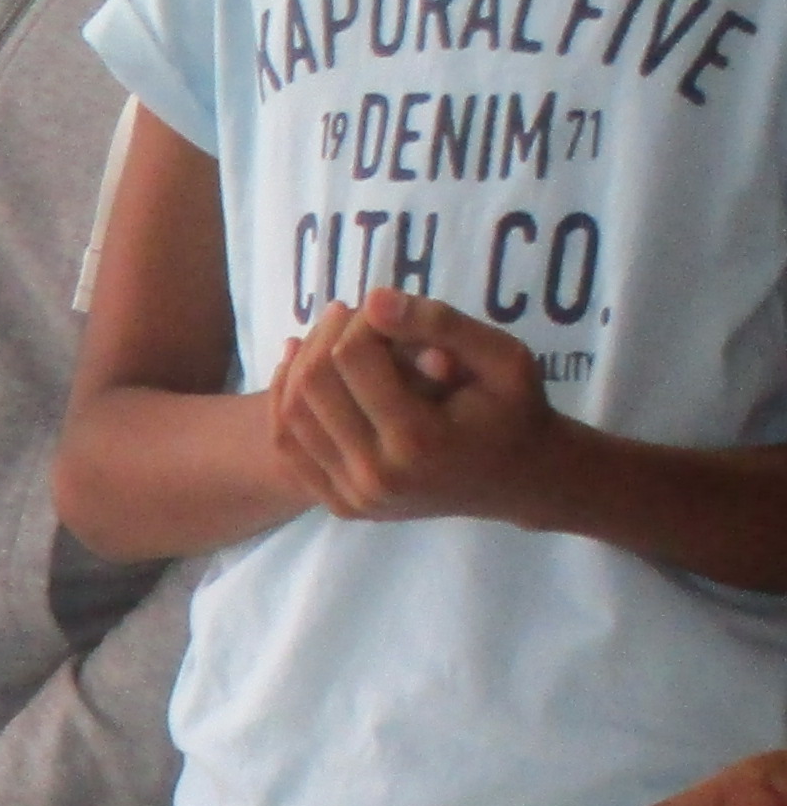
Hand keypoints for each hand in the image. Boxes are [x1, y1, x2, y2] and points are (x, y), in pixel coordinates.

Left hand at [269, 288, 558, 525]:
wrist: (519, 481)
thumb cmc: (515, 411)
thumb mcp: (502, 357)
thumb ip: (440, 324)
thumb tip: (373, 300)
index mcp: (418, 440)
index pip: (352, 358)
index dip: (359, 321)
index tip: (378, 307)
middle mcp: (376, 475)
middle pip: (314, 385)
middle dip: (325, 337)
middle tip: (346, 312)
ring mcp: (352, 497)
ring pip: (291, 415)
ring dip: (300, 365)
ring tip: (327, 336)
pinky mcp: (339, 505)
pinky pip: (289, 447)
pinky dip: (287, 403)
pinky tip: (301, 368)